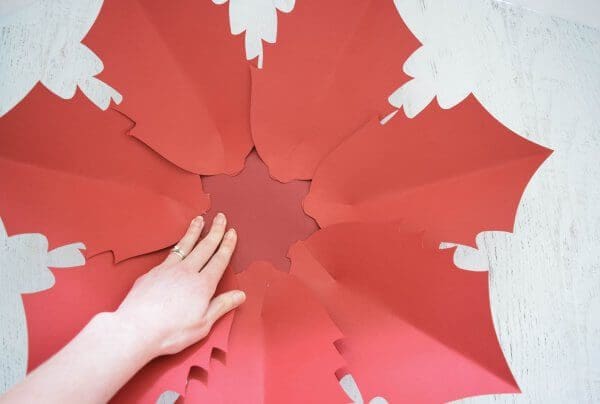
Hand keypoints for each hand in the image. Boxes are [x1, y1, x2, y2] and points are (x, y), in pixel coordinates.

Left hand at [114, 213, 244, 357]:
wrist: (136, 329)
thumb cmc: (170, 332)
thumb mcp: (203, 324)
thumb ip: (221, 306)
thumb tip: (239, 295)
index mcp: (203, 285)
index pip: (219, 259)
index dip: (227, 245)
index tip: (232, 233)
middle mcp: (187, 272)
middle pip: (205, 246)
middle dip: (215, 231)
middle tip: (221, 218)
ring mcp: (168, 269)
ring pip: (185, 245)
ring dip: (195, 231)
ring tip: (200, 220)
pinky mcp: (152, 273)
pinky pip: (170, 253)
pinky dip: (178, 245)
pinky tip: (179, 244)